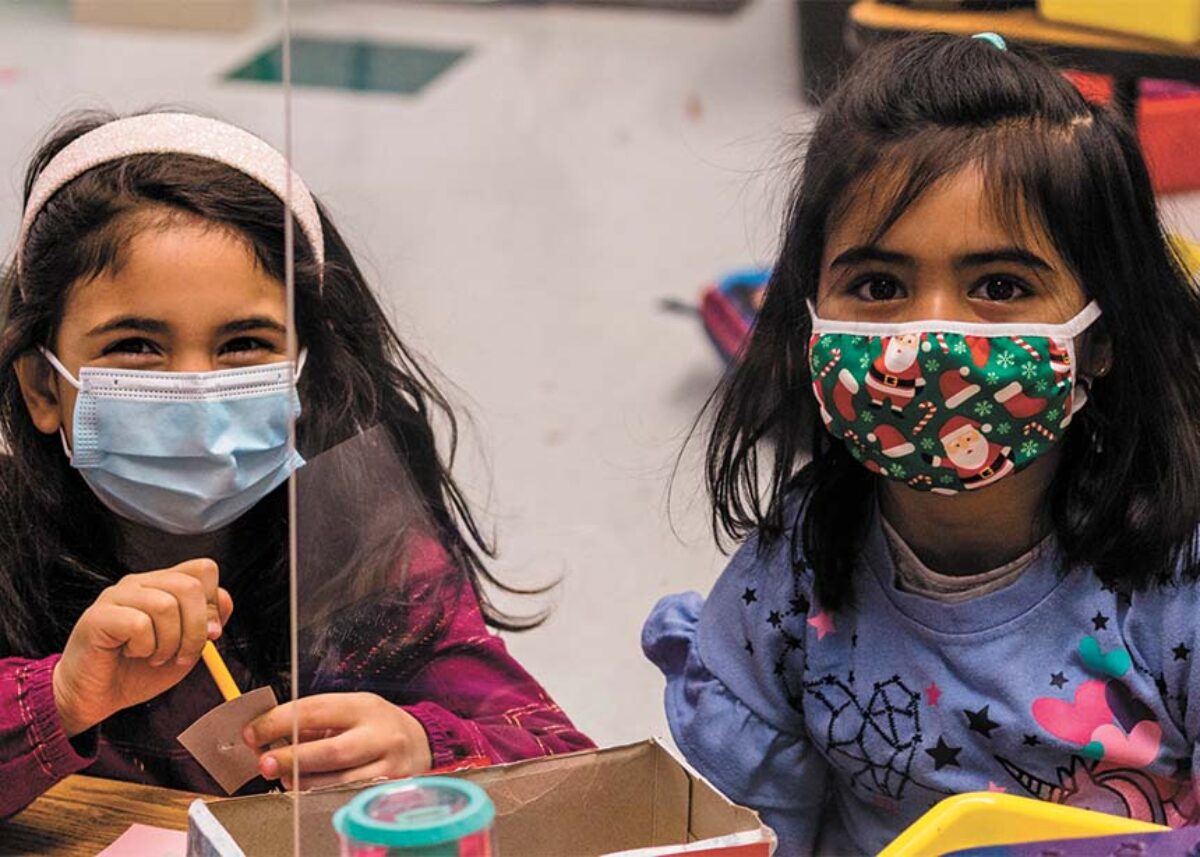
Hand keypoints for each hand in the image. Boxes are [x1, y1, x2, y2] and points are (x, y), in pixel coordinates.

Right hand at [52, 559, 232, 737]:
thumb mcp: (186, 647)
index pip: (203, 570)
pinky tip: (133, 653)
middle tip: (183, 655)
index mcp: (163, 585)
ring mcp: (117, 596)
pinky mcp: (98, 616)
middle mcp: (141, 583)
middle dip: (197, 629)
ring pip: (166, 605)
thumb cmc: (138, 670)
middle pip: (189, 586)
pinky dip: (145, 647)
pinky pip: (139, 624)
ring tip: (155, 656)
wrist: (96, 697)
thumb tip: (222, 602)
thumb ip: (207, 622)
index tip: (209, 634)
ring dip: (169, 642)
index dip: (213, 603)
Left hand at [243, 693, 432, 789]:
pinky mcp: (388, 789)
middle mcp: (380, 734)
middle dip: (291, 759)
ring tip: (283, 777)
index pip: (316, 710)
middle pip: (332, 751)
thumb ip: (312, 722)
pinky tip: (307, 789)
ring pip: (339, 781)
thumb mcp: (350, 710)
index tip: (253, 733)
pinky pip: (348, 796)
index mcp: (364, 706)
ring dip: (303, 782)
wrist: (422, 742)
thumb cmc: (375, 725)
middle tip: (263, 763)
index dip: (279, 722)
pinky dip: (322, 794)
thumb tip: (267, 736)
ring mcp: (389, 765)